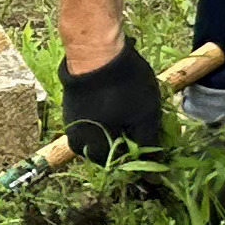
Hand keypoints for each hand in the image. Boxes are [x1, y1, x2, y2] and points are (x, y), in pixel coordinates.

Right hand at [58, 42, 168, 160]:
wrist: (95, 51)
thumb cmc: (122, 87)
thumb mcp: (144, 117)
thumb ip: (149, 146)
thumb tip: (153, 173)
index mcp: (91, 150)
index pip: (121, 166)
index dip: (141, 156)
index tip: (154, 140)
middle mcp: (76, 141)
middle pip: (110, 150)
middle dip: (129, 140)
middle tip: (146, 123)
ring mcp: (71, 122)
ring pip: (101, 134)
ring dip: (119, 127)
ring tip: (134, 109)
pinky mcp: (71, 105)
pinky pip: (93, 120)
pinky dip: (108, 115)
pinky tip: (119, 100)